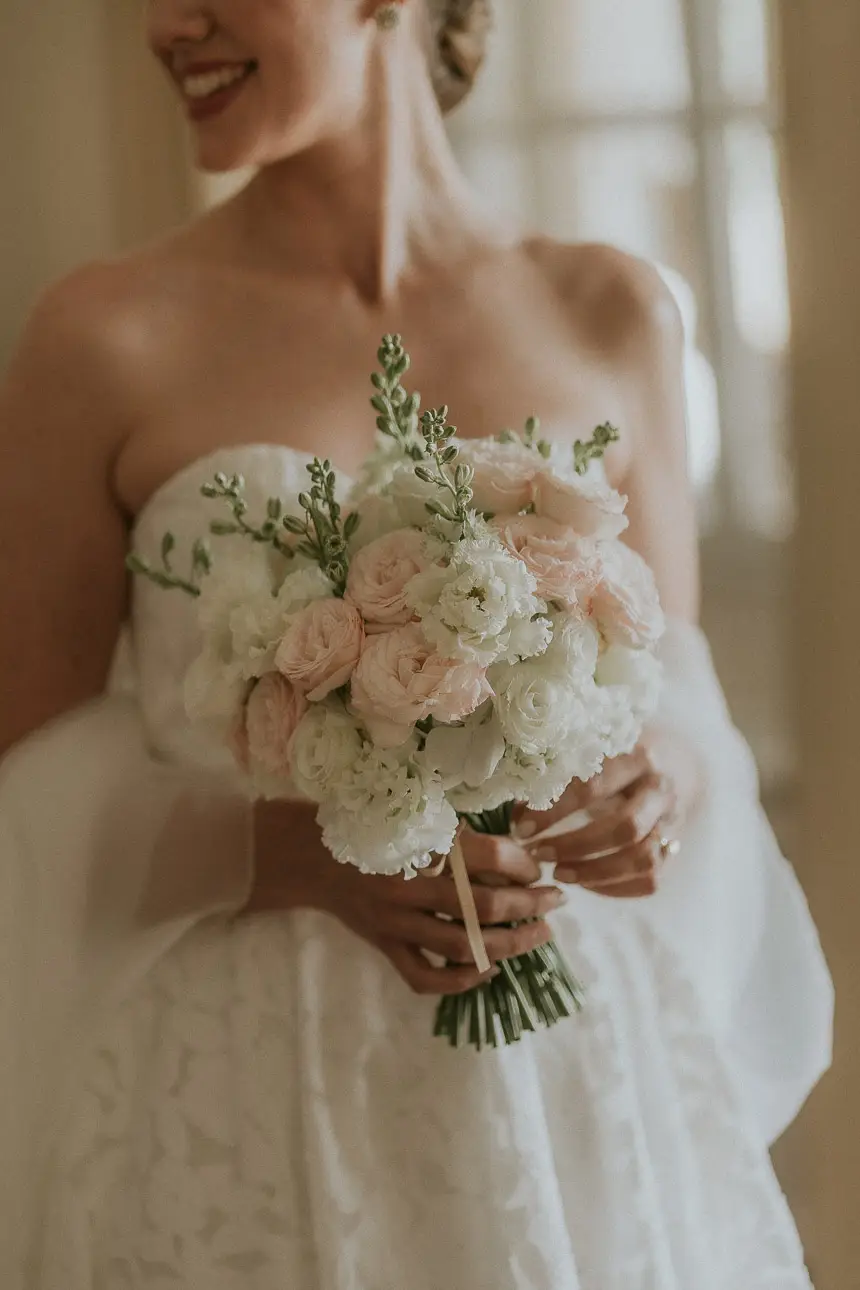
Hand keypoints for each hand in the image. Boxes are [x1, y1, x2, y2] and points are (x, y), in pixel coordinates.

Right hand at [245, 799, 564, 994]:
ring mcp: (394, 922)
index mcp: (420, 843)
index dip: (523, 865)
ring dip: (510, 945)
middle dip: (530, 906)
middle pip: (484, 907)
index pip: (489, 857)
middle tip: (555, 901)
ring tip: (538, 936)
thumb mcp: (416, 817)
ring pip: (462, 947)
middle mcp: (408, 884)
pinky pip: (424, 977)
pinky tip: (486, 971)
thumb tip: (521, 850)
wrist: (311, 854)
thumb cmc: (374, 828)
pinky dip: (459, 981)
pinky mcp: (384, 946)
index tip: (538, 868)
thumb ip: (461, 833)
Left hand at [514, 728, 700, 898]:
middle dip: (576, 846)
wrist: (679, 761)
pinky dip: (617, 888)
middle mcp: (660, 789)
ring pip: (641, 858)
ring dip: (596, 873)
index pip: (594, 788)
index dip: (554, 812)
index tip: (522, 828)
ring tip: (559, 874)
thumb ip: (561, 776)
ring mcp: (672, 821)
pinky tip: (587, 884)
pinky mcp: (676, 847)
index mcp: (636, 755)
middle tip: (539, 854)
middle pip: (624, 827)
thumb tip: (517, 813)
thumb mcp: (595, 749)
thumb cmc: (622, 754)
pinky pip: (651, 879)